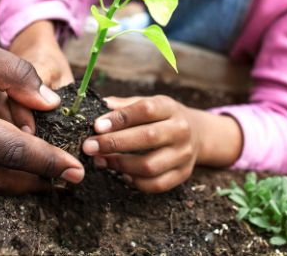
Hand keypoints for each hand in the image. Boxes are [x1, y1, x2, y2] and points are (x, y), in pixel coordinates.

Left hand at [82, 95, 199, 192]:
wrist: (197, 133)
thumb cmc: (162, 116)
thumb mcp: (148, 102)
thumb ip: (124, 105)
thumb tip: (98, 107)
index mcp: (169, 107)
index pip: (145, 110)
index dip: (120, 118)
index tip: (97, 126)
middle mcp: (180, 130)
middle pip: (148, 138)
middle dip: (114, 143)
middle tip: (89, 146)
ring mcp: (183, 155)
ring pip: (150, 165)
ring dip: (120, 164)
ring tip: (100, 160)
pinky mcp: (182, 174)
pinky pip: (156, 184)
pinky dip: (135, 181)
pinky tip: (119, 174)